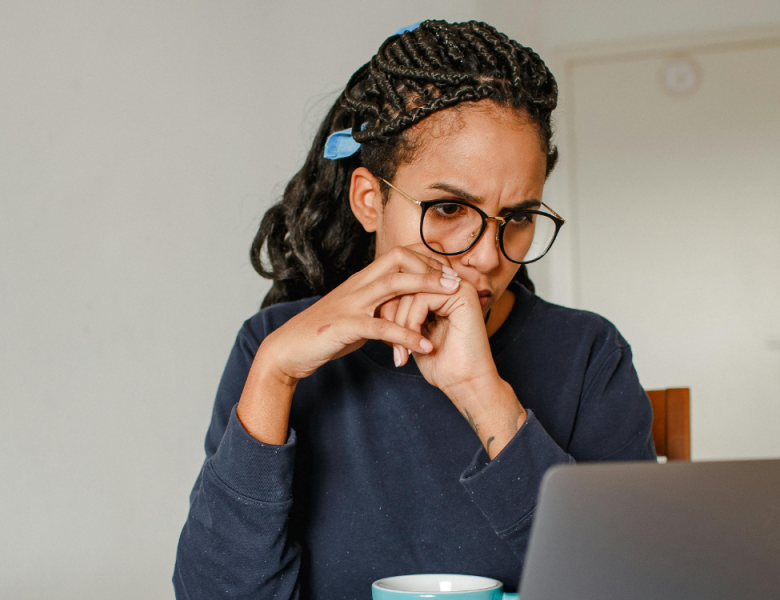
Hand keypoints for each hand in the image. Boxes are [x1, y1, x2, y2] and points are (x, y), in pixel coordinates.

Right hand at [259, 246, 461, 382]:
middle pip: (399, 260)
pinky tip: (426, 347)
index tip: (448, 273)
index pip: (398, 255)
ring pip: (393, 285)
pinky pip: (382, 327)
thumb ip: (379, 308)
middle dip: (431, 267)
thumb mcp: (357, 314)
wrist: (289, 348)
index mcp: (361, 280)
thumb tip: (404, 309)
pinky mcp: (346, 326)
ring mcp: (351, 303)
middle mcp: (358, 285)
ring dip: (425, 288)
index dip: (425, 260)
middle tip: (457, 281)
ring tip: (452, 299)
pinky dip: (407, 335)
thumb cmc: (325, 333)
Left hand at [378, 243, 498, 394]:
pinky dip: (411, 324)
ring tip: (402, 351)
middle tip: (392, 346)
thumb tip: (378, 297)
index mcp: (441, 290)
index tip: (385, 337)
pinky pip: (421, 299)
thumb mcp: (413, 332)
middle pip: (405, 283)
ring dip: (400, 325)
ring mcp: (459, 287)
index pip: (403, 283)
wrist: (464, 384)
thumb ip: (401, 311)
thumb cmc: (440, 364)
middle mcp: (451, 284)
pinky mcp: (462, 295)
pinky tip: (417, 345)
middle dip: (390, 316)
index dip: (387, 308)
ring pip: (410, 291)